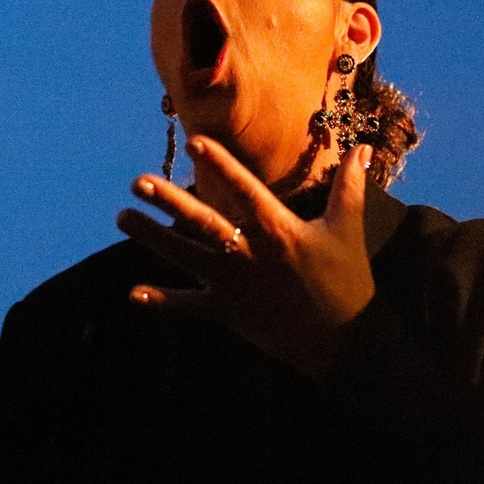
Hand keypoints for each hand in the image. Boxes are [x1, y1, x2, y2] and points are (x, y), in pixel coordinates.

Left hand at [116, 137, 376, 374]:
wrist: (346, 342)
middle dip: (169, 202)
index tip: (193, 141)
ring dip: (152, 238)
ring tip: (122, 216)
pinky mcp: (230, 313)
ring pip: (187, 257)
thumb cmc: (348, 280)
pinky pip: (192, 306)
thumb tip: (361, 148)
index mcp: (279, 230)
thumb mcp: (348, 229)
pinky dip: (164, 301)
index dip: (219, 164)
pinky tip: (135, 294)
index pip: (244, 190)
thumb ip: (349, 186)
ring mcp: (237, 286)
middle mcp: (251, 255)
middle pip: (204, 222)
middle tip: (137, 181)